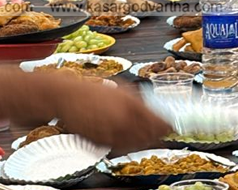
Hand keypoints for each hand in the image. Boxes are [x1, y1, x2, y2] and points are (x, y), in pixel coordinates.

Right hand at [56, 82, 170, 151]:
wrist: (65, 96)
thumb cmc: (91, 90)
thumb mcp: (119, 88)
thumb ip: (138, 99)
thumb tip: (154, 109)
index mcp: (130, 104)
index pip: (158, 121)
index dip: (167, 126)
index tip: (171, 127)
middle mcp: (122, 120)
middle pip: (149, 136)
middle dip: (156, 135)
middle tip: (160, 133)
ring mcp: (111, 132)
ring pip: (135, 144)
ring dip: (141, 141)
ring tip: (142, 135)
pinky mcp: (100, 142)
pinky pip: (119, 148)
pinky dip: (125, 144)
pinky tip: (124, 137)